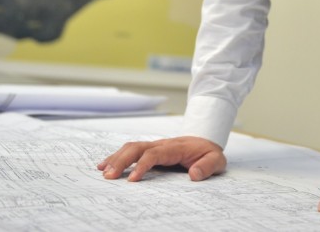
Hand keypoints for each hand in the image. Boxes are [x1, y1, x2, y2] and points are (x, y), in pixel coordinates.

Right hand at [98, 136, 226, 181]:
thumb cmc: (208, 152)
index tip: (132, 180)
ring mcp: (154, 145)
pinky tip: (106, 165)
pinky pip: (131, 150)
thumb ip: (207, 167)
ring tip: (103, 171)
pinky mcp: (150, 150)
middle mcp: (161, 144)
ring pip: (131, 147)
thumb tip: (193, 175)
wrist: (206, 140)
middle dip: (121, 161)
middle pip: (136, 148)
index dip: (142, 166)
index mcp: (175, 148)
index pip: (154, 154)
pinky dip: (117, 156)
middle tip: (108, 176)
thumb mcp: (216, 160)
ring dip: (116, 158)